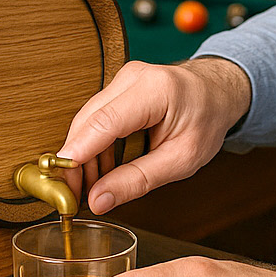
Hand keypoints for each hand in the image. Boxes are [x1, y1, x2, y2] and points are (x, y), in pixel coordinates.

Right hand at [57, 57, 248, 214]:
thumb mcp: (182, 160)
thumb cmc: (206, 120)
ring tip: (94, 188)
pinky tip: (103, 170)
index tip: (59, 179)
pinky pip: (95, 119)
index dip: (78, 151)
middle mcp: (133, 77)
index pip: (106, 121)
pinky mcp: (117, 88)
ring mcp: (122, 79)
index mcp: (157, 90)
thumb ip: (139, 180)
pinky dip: (94, 146)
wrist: (216, 91)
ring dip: (85, 157)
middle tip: (72, 198)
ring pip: (87, 122)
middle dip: (75, 162)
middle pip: (88, 122)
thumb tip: (99, 199)